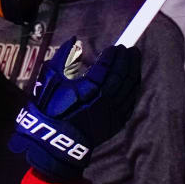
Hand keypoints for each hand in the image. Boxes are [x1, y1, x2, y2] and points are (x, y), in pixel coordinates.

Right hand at [9, 38, 141, 183]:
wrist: (55, 143)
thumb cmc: (50, 110)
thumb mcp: (50, 81)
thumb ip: (62, 58)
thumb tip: (74, 40)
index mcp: (89, 89)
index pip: (107, 67)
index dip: (113, 55)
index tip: (115, 47)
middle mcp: (105, 101)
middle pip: (122, 76)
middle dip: (128, 60)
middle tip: (129, 49)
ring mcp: (113, 114)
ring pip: (130, 89)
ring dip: (133, 72)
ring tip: (134, 60)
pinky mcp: (116, 123)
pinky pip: (130, 103)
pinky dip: (133, 89)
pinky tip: (133, 81)